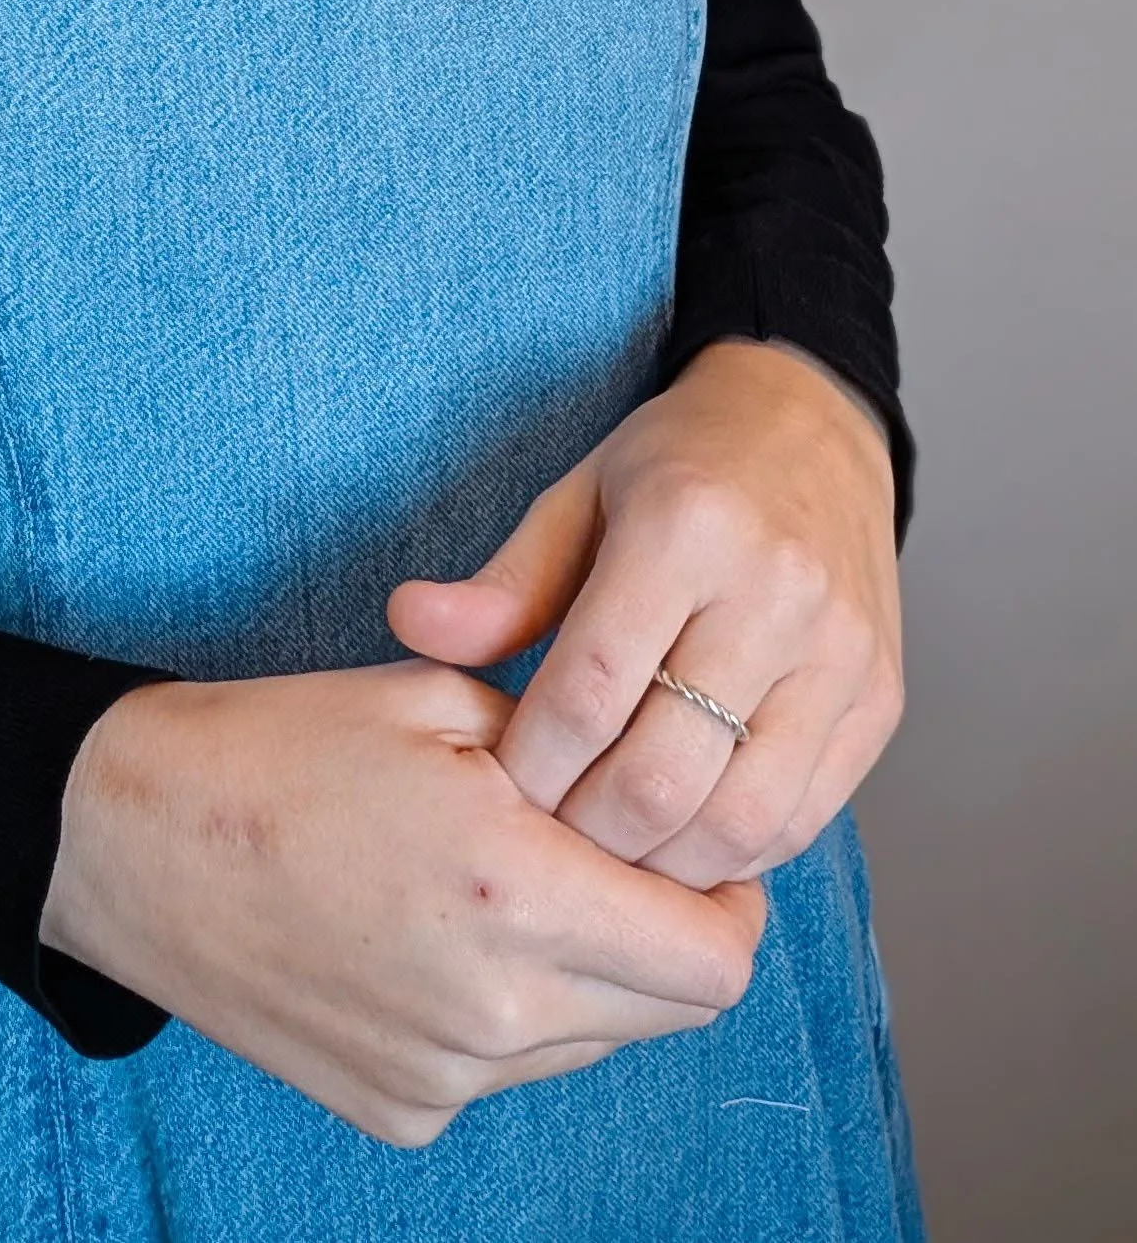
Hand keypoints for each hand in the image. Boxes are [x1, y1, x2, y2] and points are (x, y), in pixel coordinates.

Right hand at [40, 658, 763, 1146]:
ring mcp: (444, 1079)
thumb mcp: (441, 700)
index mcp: (512, 892)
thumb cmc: (283, 745)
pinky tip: (441, 935)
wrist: (131, 838)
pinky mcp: (401, 1113)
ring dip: (592, 972)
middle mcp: (491, 1012)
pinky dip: (511, 1011)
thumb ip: (573, 751)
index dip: (728, 901)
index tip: (699, 848)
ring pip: (596, 1042)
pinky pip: (512, 1070)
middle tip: (615, 856)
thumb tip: (661, 800)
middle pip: (672, 1012)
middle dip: (670, 934)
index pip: (714, 961)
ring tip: (513, 885)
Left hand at [386, 340, 902, 891]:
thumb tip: (411, 624)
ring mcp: (840, 653)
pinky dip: (733, 854)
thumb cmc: (680, 467)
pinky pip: (801, 818)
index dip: (531, 762)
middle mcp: (776, 592)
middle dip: (587, 831)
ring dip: (661, 866)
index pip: (590, 688)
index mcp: (687, 526)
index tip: (494, 787)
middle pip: (664, 775)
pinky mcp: (880, 699)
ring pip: (741, 822)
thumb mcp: (579, 496)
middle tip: (545, 839)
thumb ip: (504, 582)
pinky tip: (682, 840)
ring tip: (609, 856)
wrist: (813, 426)